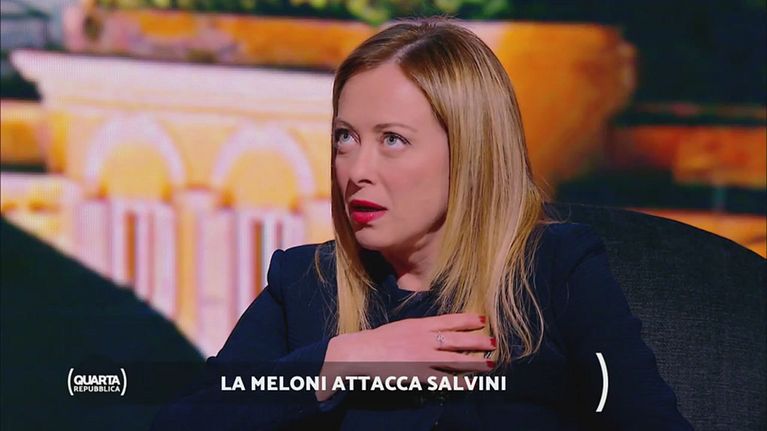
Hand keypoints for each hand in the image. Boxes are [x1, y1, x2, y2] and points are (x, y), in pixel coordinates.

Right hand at [316, 313, 494, 400]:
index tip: (482, 318)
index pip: (449, 321)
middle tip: (494, 341)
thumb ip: (415, 330)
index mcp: (419, 325)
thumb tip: (429, 332)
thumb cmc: (375, 340)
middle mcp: (424, 339)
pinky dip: (457, 382)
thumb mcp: (399, 328)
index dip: (467, 320)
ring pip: (455, 359)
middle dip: (477, 341)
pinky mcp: (418, 374)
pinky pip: (442, 379)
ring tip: (490, 363)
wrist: (360, 351)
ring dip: (474, 361)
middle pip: (457, 339)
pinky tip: (469, 384)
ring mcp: (422, 357)